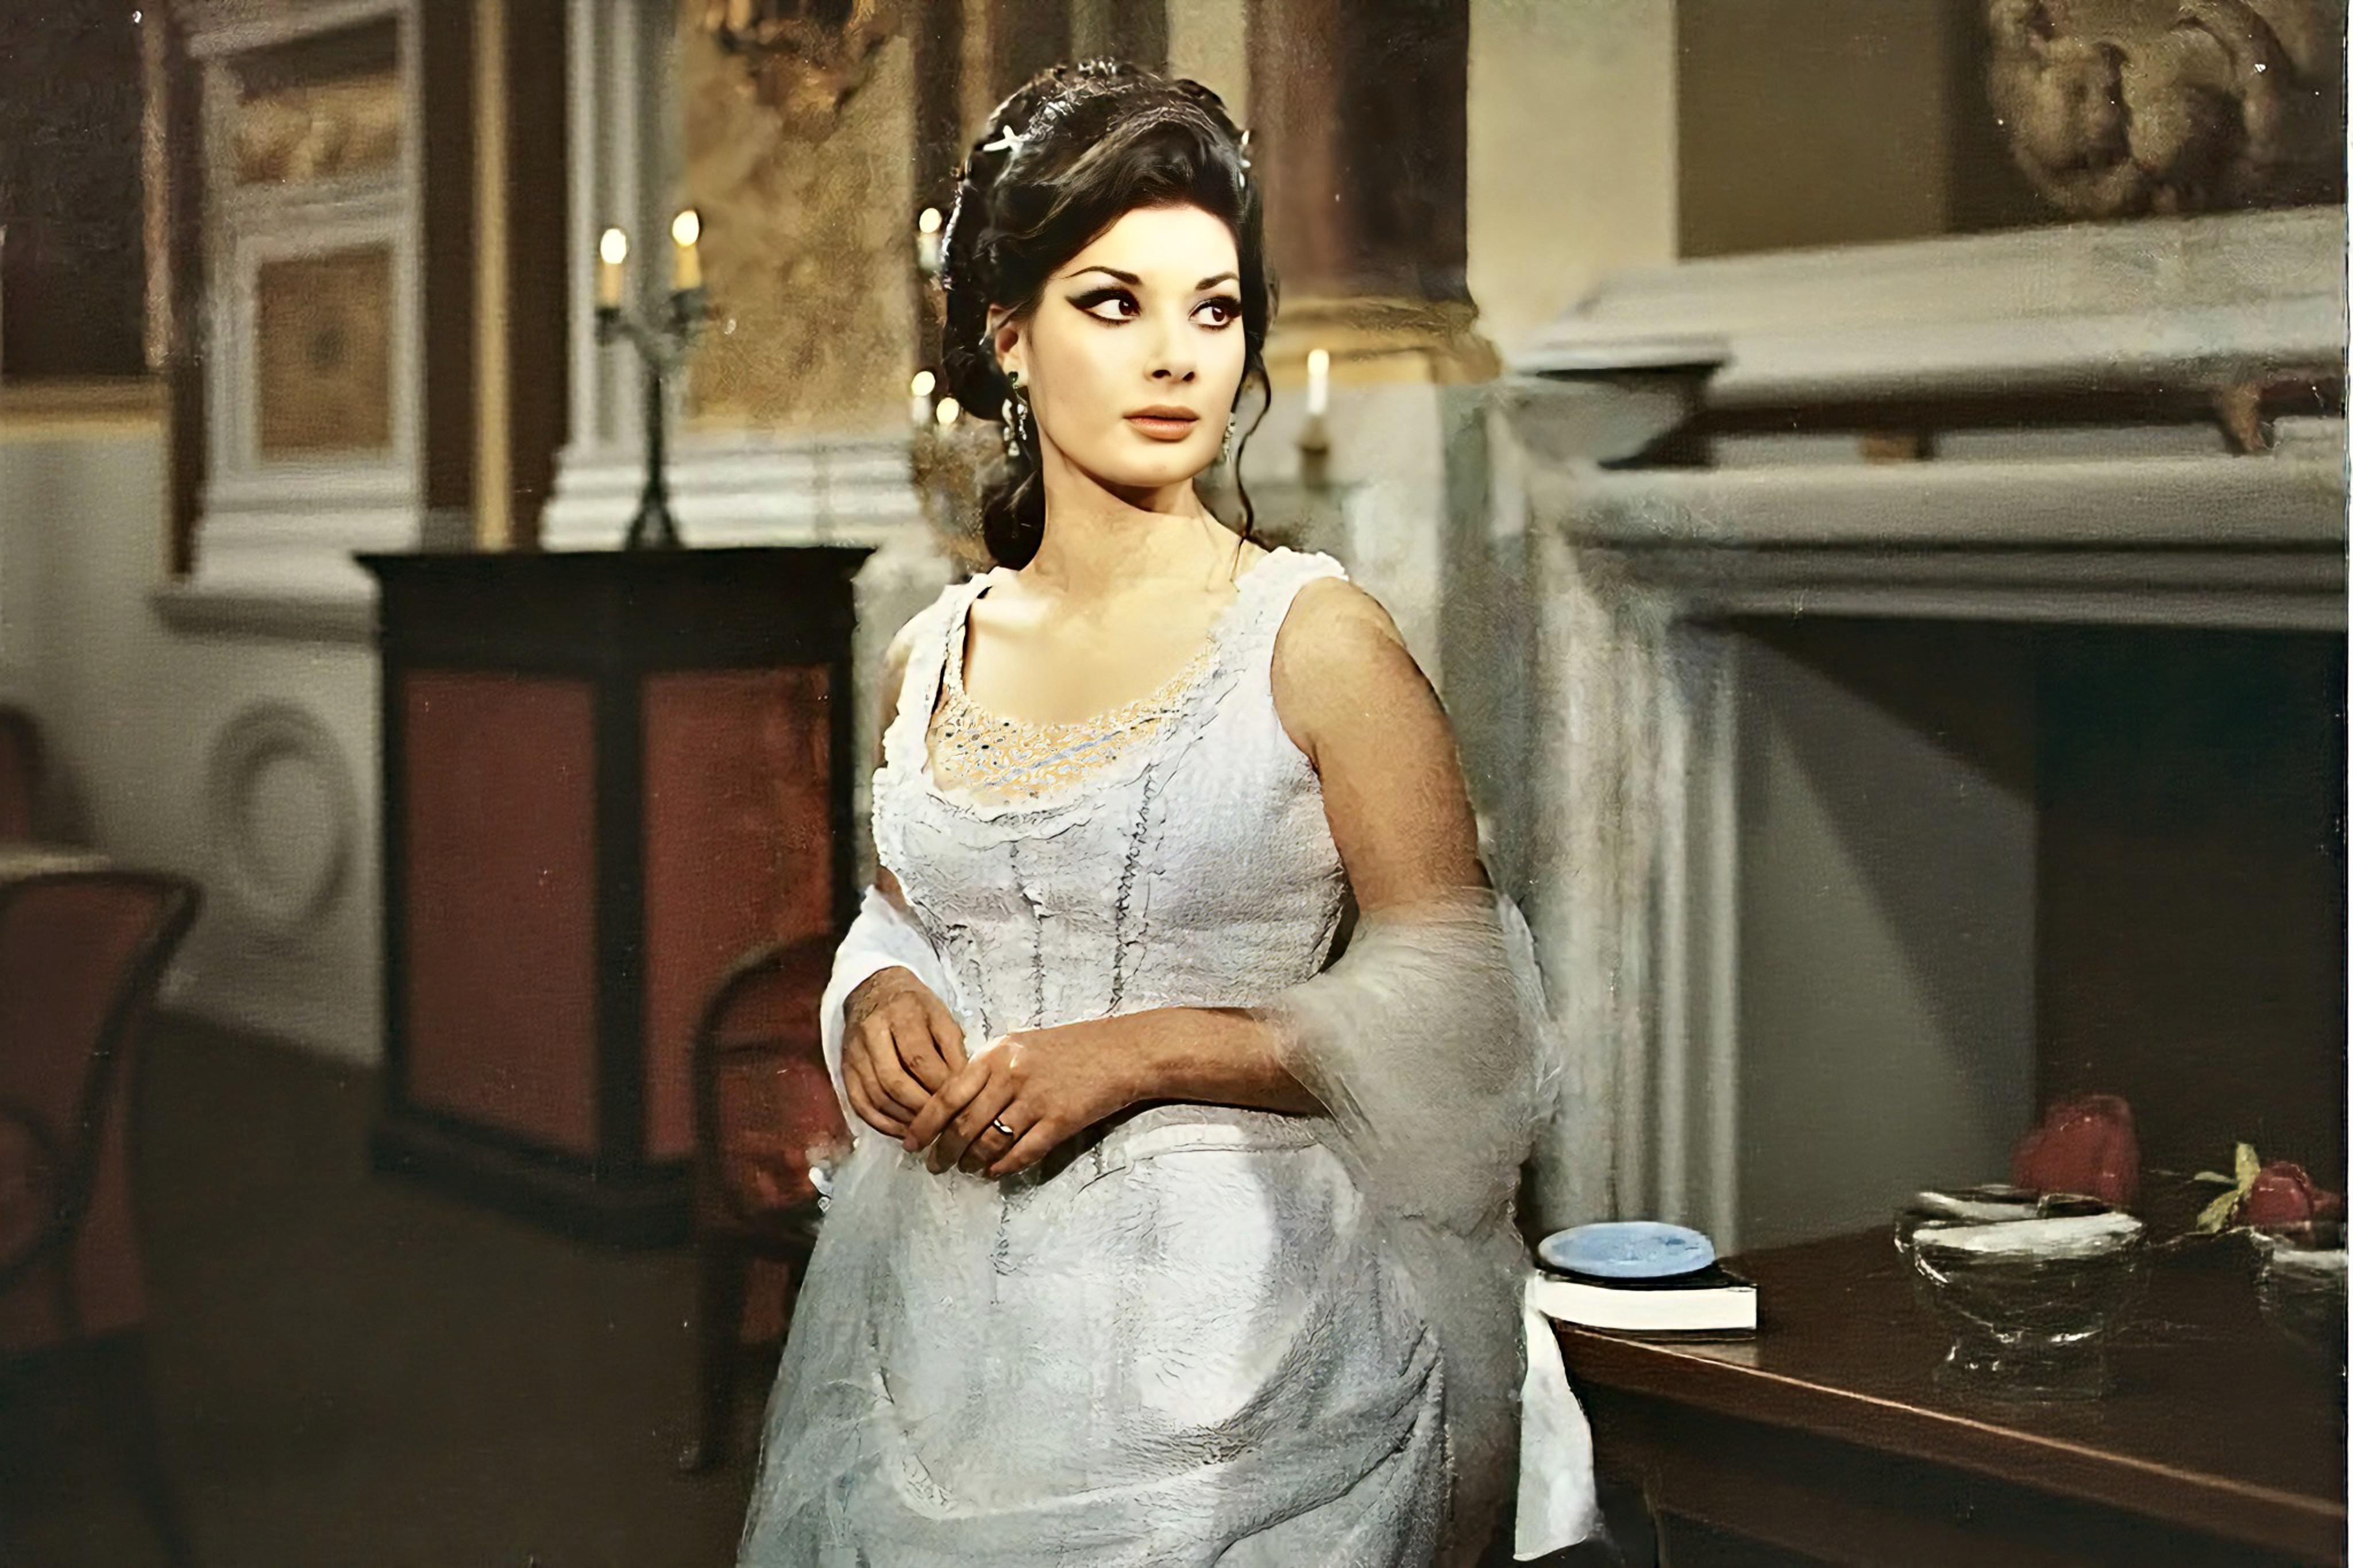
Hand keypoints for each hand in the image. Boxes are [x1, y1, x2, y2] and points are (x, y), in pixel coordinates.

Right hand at [841, 967, 966, 1139]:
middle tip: (943, 1123)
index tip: (960, 1105)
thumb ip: (954, 1049)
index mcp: (902, 1013)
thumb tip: (964, 1089)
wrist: (874, 990)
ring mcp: (854, 1052)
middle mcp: (872, 1032)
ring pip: (876, 1096)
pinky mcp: (845, 1068)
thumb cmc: (916, 1007)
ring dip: (903, 1120)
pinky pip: (860, 1104)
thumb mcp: (941, 1016)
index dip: (940, 1088)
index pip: (919, 1059)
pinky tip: (903, 1131)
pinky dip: (882, 1123)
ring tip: (927, 1130)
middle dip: (922, 1109)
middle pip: (894, 1081)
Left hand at [901, 1016, 1142, 1179]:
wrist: (1119, 1052)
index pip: (947, 1094)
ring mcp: (1036, 1100)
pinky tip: (994, 1171)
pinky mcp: (1060, 1122)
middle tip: (934, 1165)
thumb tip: (950, 1104)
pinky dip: (1003, 1167)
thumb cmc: (1067, 1048)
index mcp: (995, 1054)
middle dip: (944, 1151)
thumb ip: (986, 1069)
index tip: (911, 1142)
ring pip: (990, 1143)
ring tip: (965, 1168)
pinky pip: (1022, 1154)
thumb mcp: (1019, 1046)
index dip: (924, 1123)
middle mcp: (1011, 1076)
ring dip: (971, 1162)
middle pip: (963, 1124)